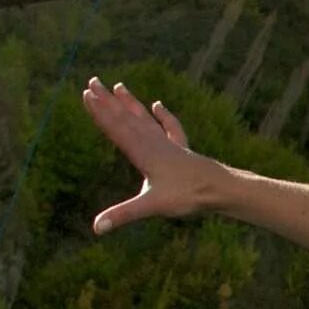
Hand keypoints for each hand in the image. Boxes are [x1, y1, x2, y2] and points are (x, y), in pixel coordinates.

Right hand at [80, 79, 228, 232]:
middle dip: (108, 101)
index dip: (100, 112)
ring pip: (146, 119)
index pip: (116, 129)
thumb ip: (123, 214)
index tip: (86, 93)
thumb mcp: (151, 206)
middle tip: (93, 80)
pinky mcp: (183, 149)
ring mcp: (170, 145)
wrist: (221, 189)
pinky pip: (171, 128)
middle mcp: (155, 143)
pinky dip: (164, 116)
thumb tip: (96, 228)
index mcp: (144, 153)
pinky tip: (158, 105)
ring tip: (119, 86)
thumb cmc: (188, 197)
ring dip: (131, 104)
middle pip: (127, 118)